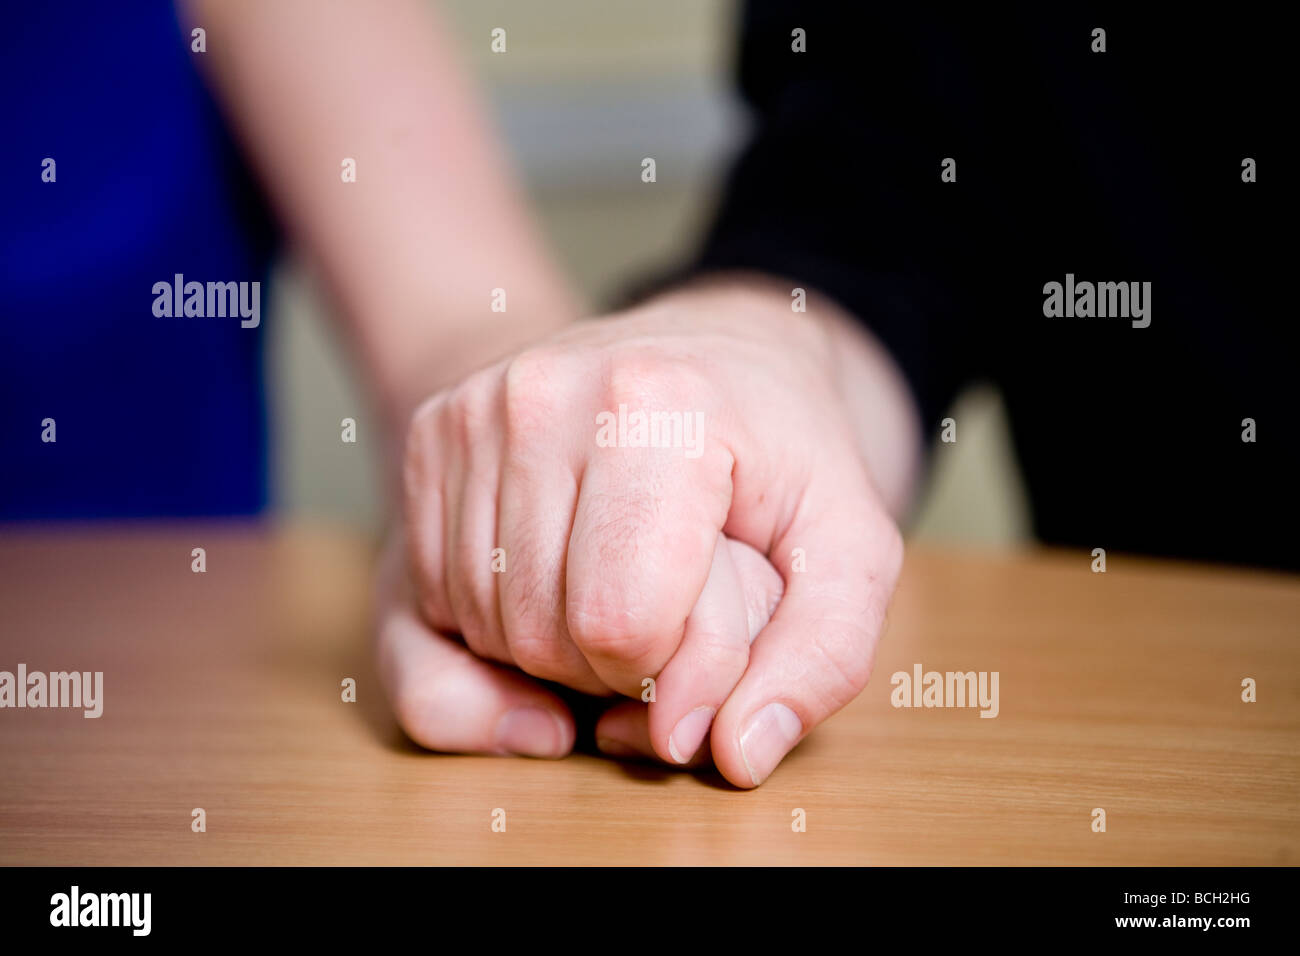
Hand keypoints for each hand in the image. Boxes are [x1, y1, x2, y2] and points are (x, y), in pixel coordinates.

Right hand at [388, 280, 906, 785]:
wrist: (704, 348)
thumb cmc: (777, 452)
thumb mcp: (848, 546)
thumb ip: (823, 657)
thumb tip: (735, 755)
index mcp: (659, 405)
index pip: (619, 623)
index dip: (668, 670)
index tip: (702, 623)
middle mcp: (545, 393)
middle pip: (543, 635)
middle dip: (611, 667)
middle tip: (665, 606)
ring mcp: (475, 410)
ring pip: (483, 625)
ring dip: (553, 649)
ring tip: (616, 582)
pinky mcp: (430, 432)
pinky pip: (432, 597)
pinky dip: (499, 619)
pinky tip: (558, 570)